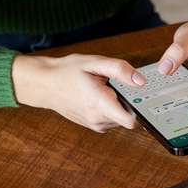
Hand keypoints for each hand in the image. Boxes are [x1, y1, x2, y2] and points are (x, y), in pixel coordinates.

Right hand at [11, 53, 144, 132]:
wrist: (45, 84)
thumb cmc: (67, 72)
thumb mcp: (94, 62)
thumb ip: (119, 70)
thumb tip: (140, 80)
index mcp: (100, 103)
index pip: (131, 121)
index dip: (141, 109)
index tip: (142, 98)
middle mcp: (98, 118)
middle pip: (129, 117)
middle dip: (129, 102)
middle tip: (119, 85)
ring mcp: (95, 124)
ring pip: (120, 118)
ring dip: (119, 105)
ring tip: (106, 88)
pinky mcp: (93, 125)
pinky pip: (111, 119)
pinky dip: (111, 108)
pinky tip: (101, 94)